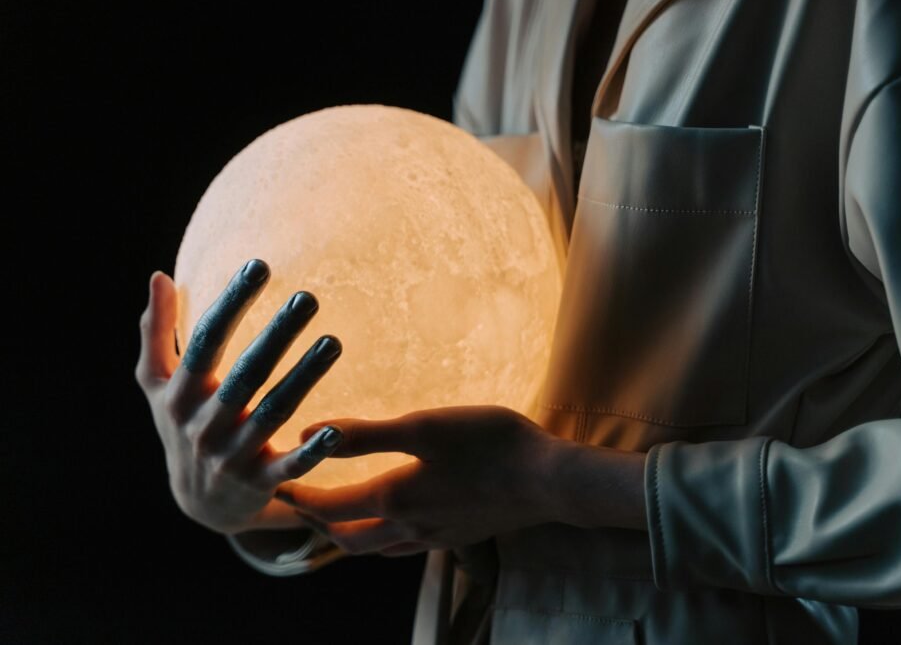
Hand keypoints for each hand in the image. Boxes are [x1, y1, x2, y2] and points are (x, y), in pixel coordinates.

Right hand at [134, 259, 343, 534]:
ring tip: (334, 342)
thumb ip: (157, 331)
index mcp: (180, 394)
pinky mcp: (261, 483)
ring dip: (304, 377)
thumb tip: (159, 275)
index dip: (232, 303)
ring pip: (273, 412)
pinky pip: (290, 466)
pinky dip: (312, 449)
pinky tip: (338, 429)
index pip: (206, 341)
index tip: (259, 266)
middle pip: (246, 373)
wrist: (199, 505)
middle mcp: (204, 424)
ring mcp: (233, 456)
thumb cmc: (182, 426)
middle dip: (277, 335)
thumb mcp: (159, 385)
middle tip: (308, 298)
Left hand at [274, 406, 647, 556]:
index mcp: (394, 499)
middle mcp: (410, 528)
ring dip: (351, 534)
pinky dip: (387, 537)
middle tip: (301, 504)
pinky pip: (409, 546)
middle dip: (319, 525)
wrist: (550, 480)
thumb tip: (309, 434)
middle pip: (349, 540)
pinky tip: (397, 521)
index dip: (298, 501)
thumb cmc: (489, 444)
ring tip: (339, 515)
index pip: (330, 510)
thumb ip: (365, 434)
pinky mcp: (462, 536)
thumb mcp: (423, 427)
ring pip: (379, 548)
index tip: (276, 488)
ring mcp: (437, 537)